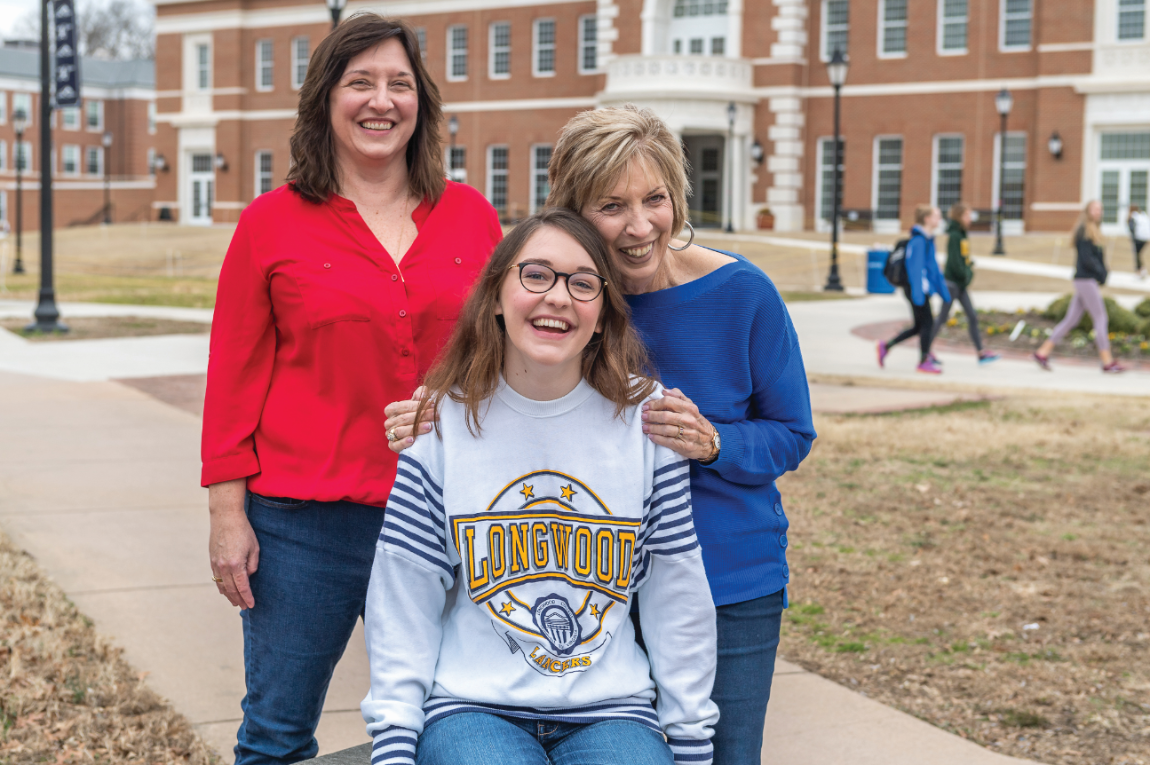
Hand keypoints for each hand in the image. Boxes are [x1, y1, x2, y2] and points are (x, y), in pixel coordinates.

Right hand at [208, 479, 258, 608]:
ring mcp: (216, 564)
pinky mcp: (212, 560)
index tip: (252, 605)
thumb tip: (248, 577)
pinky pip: (216, 578)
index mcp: (236, 564)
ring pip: (222, 586)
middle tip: (245, 608)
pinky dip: (221, 587)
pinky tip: (225, 591)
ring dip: (229, 596)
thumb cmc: (243, 531)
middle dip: (238, 600)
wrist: (225, 518)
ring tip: (236, 603)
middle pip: (231, 589)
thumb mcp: (254, 548)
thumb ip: (253, 565)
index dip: (247, 597)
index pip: (242, 587)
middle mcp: (224, 567)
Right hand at [384, 386, 436, 452]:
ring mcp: (389, 434)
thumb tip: (425, 392)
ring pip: (400, 431)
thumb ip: (421, 394)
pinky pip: (395, 445)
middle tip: (435, 415)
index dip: (417, 405)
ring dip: (415, 428)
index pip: (402, 406)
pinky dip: (404, 442)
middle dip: (421, 416)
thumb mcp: (419, 403)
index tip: (432, 405)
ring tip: (429, 426)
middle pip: (403, 418)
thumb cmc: (417, 415)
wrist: (418, 435)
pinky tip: (413, 440)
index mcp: (391, 409)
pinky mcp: (392, 446)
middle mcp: (389, 422)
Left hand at [641, 388, 715, 461]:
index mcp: (690, 409)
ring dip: (652, 427)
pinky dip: (657, 439)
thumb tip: (664, 391)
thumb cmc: (697, 422)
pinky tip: (651, 436)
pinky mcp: (685, 446)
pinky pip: (668, 441)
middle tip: (643, 416)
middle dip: (651, 416)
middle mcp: (689, 420)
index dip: (654, 404)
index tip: (646, 406)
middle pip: (665, 416)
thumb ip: (679, 397)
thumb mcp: (692, 408)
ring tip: (644, 427)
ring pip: (665, 429)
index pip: (668, 402)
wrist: (710, 442)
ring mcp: (688, 434)